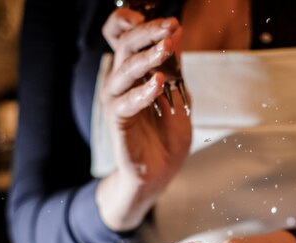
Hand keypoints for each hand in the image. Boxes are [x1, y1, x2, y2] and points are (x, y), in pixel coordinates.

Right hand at [96, 8, 191, 230]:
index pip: (125, 37)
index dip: (138, 23)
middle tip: (170, 25)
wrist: (159, 171)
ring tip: (166, 49)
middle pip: (126, 46)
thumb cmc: (167, 134)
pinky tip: (157, 83)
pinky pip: (126, 103)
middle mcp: (121, 81)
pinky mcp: (117, 121)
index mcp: (135, 71)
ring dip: (147, 58)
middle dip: (148, 33)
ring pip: (125, 71)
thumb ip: (175, 66)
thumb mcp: (178, 94)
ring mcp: (116, 100)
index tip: (168, 19)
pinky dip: (142, 92)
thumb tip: (177, 32)